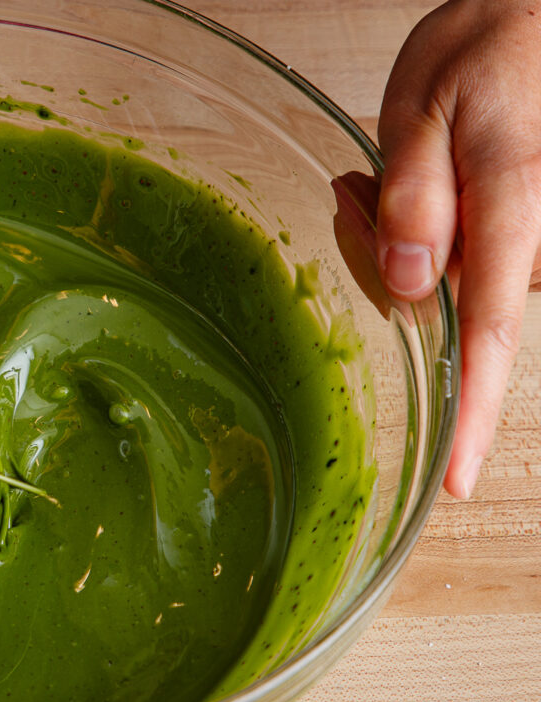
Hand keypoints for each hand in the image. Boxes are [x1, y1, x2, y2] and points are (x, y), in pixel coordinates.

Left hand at [378, 0, 540, 498]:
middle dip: (384, 268)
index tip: (457, 479)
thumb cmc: (492, 47)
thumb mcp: (426, 107)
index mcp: (514, 207)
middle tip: (356, 189)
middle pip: (444, 308)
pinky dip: (416, 235)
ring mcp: (530, 240)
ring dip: (397, 244)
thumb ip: (416, 197)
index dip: (472, 412)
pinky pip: (459, 264)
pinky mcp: (520, 235)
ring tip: (382, 172)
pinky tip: (404, 183)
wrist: (535, 17)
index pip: (492, 332)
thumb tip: (410, 285)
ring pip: (445, 287)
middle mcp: (533, 239)